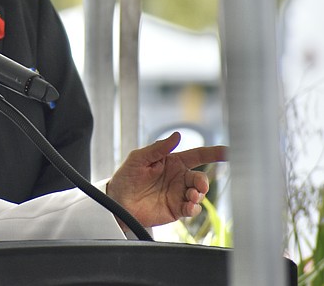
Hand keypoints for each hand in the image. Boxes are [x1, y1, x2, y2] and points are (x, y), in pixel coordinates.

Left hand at [106, 132, 227, 228]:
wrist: (117, 201)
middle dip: (203, 182)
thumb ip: (158, 148)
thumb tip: (177, 135)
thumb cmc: (126, 176)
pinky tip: (188, 206)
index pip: (198, 155)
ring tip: (191, 197)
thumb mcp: (139, 158)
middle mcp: (179, 177)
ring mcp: (178, 194)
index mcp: (173, 162)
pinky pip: (191, 209)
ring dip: (199, 195)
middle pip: (201, 178)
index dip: (214, 153)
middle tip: (198, 186)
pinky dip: (194, 208)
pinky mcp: (176, 209)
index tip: (229, 151)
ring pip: (199, 194)